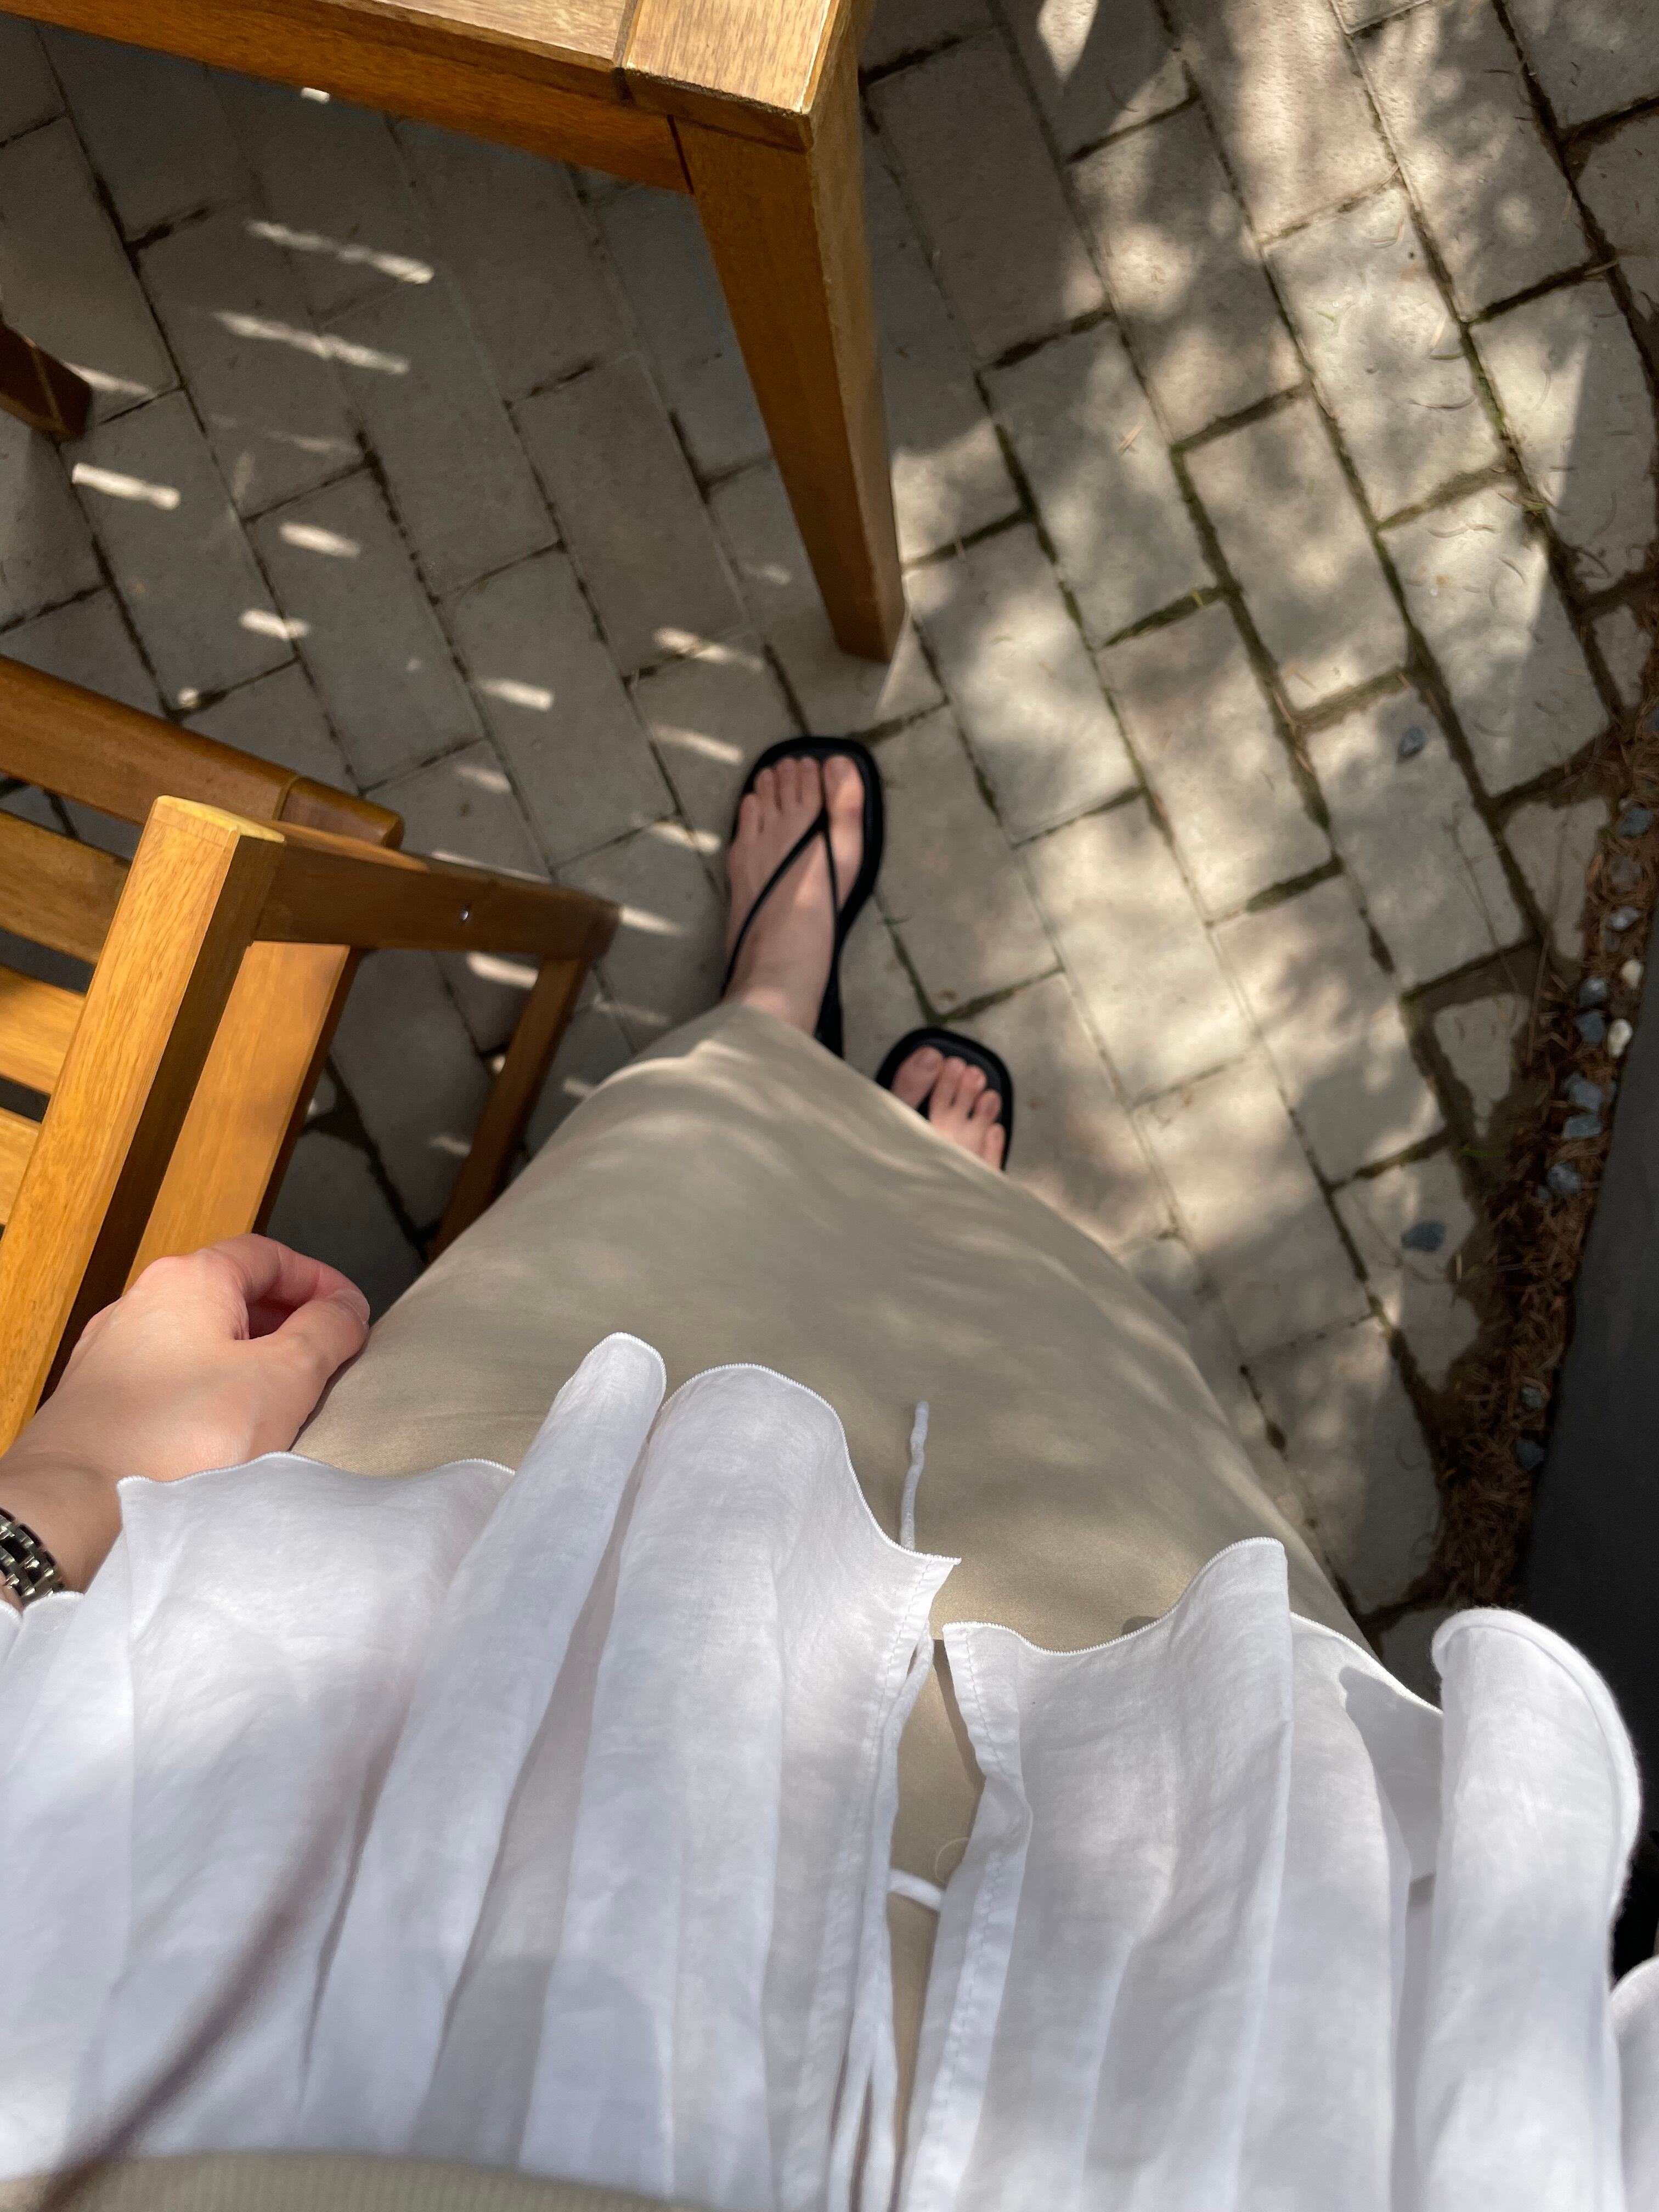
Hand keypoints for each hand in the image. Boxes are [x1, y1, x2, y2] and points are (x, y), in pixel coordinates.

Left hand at [0, 1237, 369, 1601]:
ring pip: (199, 1339)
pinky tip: (226, 1431)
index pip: (268, 1255)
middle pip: (232, 1294)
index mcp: (188, 1280)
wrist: (77, 1505)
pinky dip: (209, 1391)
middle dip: (287, 1321)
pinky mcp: (102, 1401)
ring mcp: (114, 1352)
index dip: (319, 1281)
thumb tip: (345, 1309)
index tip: (350, 1314)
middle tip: (326, 1357)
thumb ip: (326, 1332)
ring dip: (248, 1359)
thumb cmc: (174, 1440)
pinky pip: (170, 1380)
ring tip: (282, 1400)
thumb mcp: (284, 1377)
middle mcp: (142, 1304)